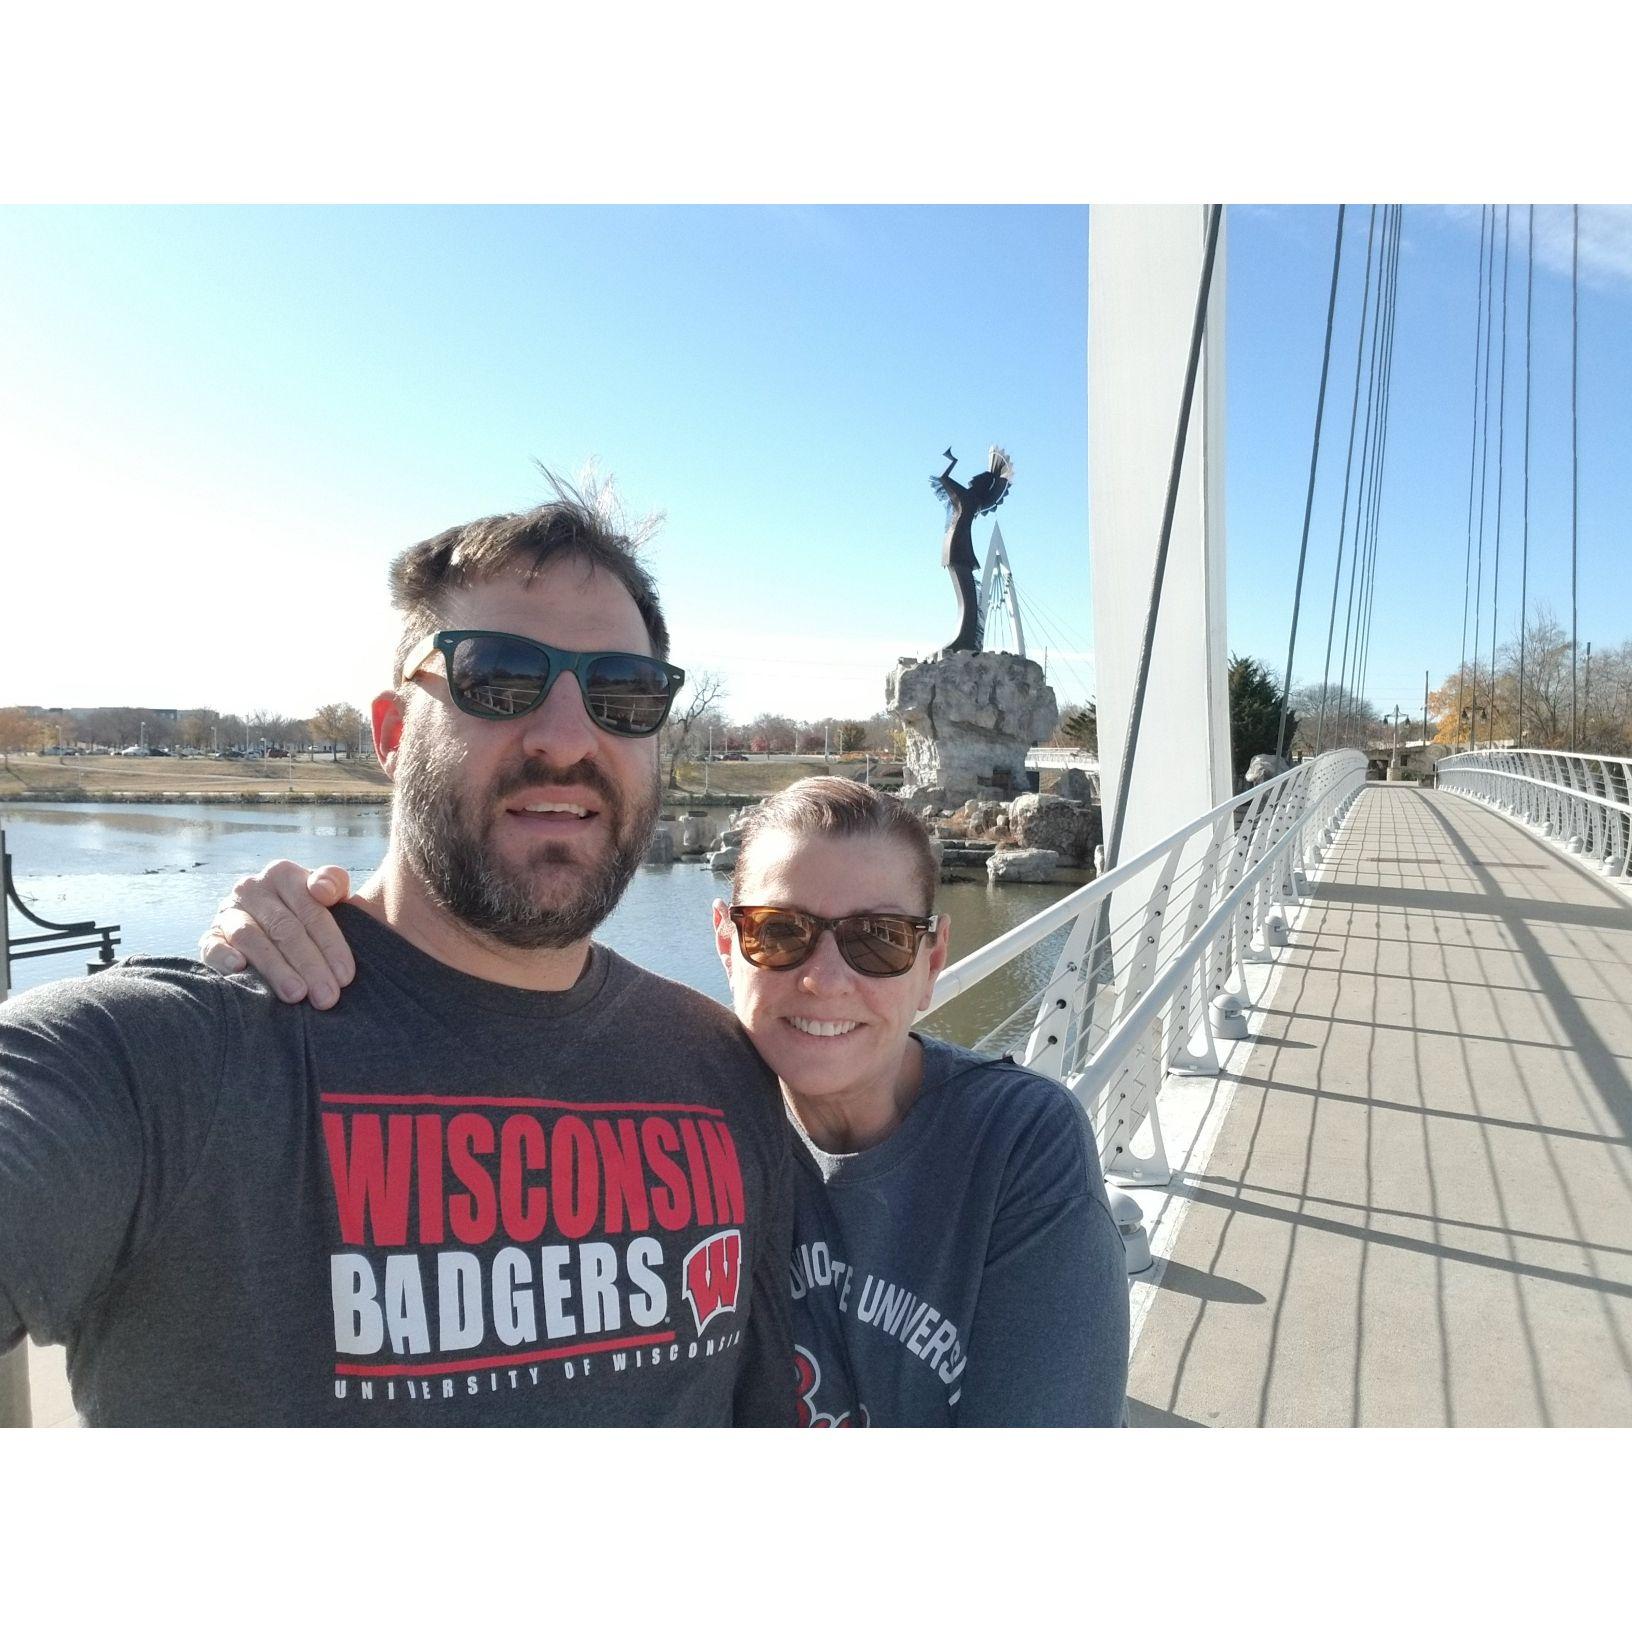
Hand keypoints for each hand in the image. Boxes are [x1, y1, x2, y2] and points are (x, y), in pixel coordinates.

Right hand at [198, 862, 354, 1007]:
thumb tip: (321, 889)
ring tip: (296, 994)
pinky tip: (240, 970)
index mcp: (283, 874)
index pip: (312, 910)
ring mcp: (228, 911)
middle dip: (309, 965)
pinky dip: (224, 957)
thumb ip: (334, 883)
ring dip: (275, 968)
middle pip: (284, 928)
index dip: (331, 945)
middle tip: (327, 997)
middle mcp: (252, 888)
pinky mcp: (210, 935)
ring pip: (250, 938)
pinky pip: (213, 945)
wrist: (277, 926)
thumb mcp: (331, 894)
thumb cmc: (312, 913)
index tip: (345, 977)